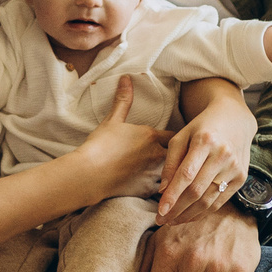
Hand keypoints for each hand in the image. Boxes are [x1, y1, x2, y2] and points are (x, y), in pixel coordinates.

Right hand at [75, 76, 170, 198]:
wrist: (90, 173)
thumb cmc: (100, 145)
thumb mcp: (112, 120)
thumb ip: (123, 100)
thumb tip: (126, 78)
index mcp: (151, 136)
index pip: (174, 135)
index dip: (175, 138)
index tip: (176, 140)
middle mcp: (157, 154)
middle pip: (178, 155)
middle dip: (178, 156)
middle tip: (181, 158)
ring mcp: (153, 173)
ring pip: (173, 173)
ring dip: (174, 174)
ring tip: (176, 177)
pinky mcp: (147, 190)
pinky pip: (164, 191)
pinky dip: (165, 191)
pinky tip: (165, 193)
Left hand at [157, 92, 253, 225]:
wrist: (234, 120)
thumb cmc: (202, 128)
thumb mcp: (181, 137)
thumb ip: (170, 162)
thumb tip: (163, 191)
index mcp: (205, 141)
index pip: (186, 174)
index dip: (172, 195)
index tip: (160, 211)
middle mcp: (223, 155)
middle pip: (197, 191)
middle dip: (177, 209)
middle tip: (161, 220)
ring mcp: (234, 168)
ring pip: (208, 200)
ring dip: (188, 215)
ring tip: (172, 221)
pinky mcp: (241, 178)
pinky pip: (220, 201)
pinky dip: (203, 212)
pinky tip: (189, 216)